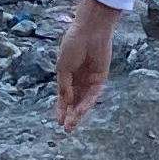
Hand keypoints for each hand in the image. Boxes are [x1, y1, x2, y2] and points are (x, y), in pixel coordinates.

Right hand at [56, 0, 120, 131]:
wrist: (90, 31)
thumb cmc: (73, 44)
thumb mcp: (64, 67)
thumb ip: (65, 86)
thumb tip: (65, 102)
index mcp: (67, 75)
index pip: (64, 96)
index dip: (61, 109)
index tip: (58, 121)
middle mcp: (79, 79)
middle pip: (75, 102)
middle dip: (70, 115)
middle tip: (66, 129)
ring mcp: (90, 80)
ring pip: (84, 101)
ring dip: (78, 113)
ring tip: (72, 124)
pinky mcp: (101, 78)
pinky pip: (93, 94)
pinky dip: (87, 103)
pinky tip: (80, 111)